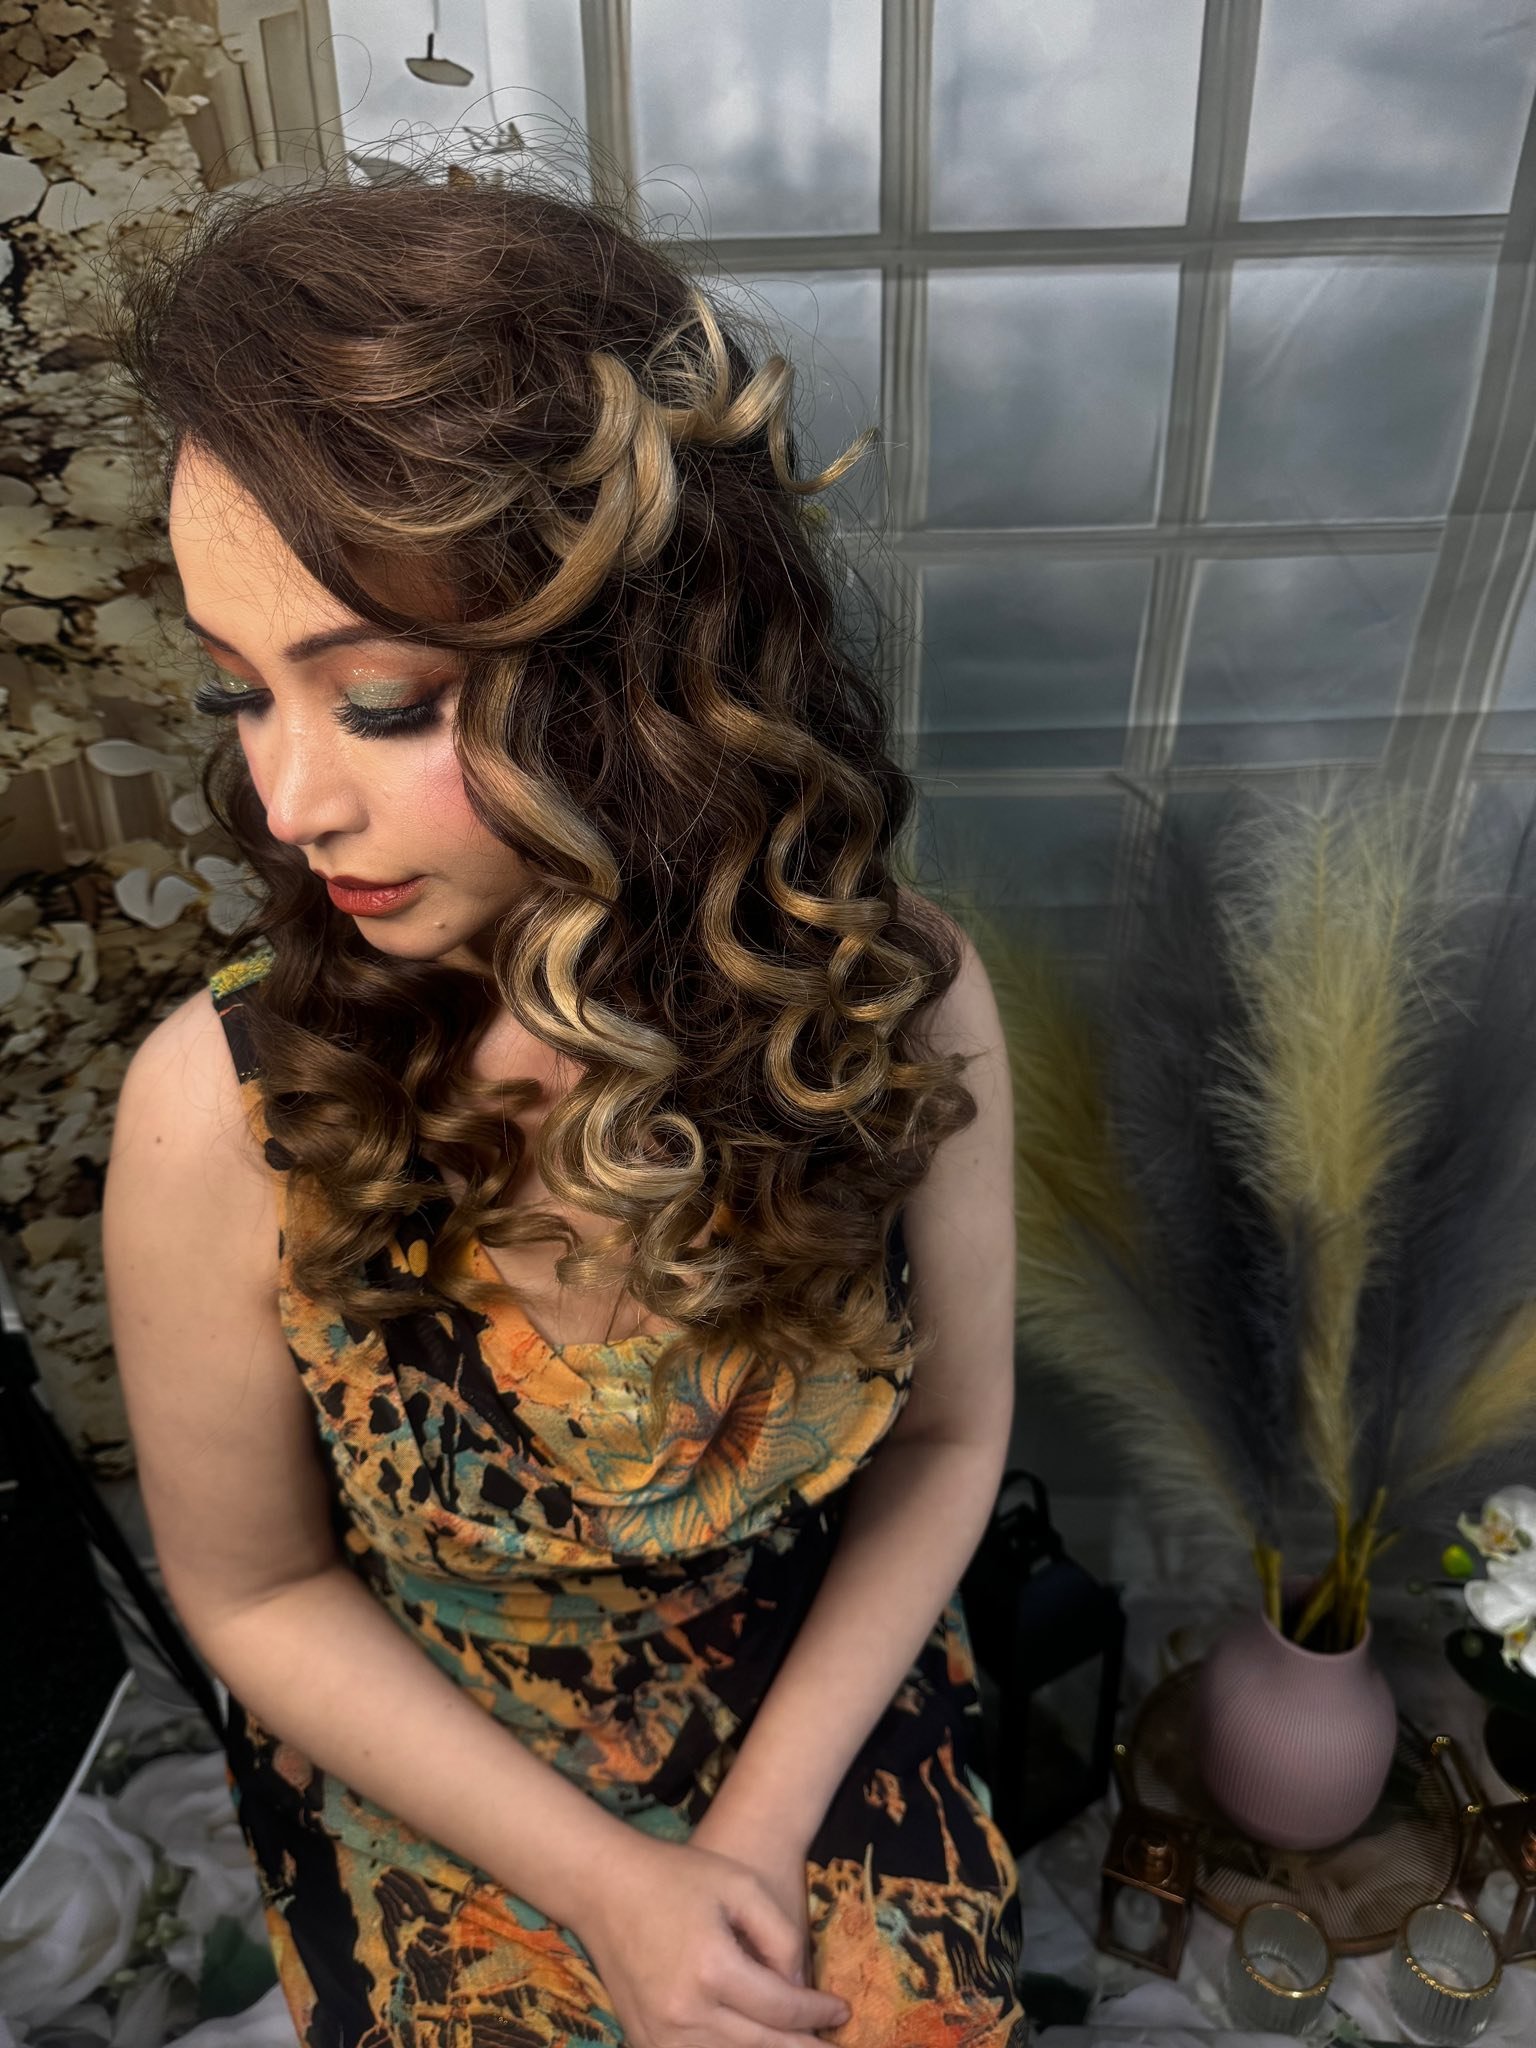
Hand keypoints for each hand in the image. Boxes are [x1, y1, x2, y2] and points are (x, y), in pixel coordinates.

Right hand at [572, 1830, 850, 2046]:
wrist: (602, 1887)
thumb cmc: (675, 1877)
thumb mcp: (739, 1885)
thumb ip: (780, 1936)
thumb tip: (799, 1989)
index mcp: (712, 1969)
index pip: (781, 2010)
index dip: (817, 2015)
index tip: (842, 2011)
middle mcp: (685, 2013)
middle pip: (761, 2047)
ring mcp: (660, 2035)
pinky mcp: (644, 2041)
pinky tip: (754, 2046)